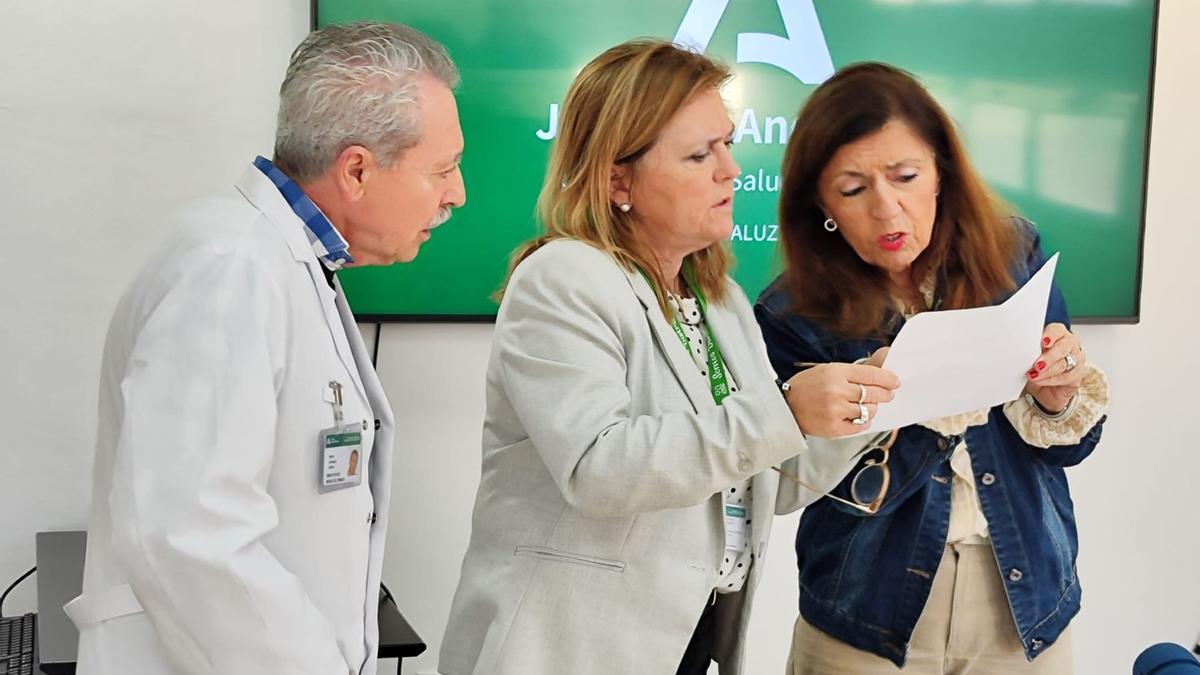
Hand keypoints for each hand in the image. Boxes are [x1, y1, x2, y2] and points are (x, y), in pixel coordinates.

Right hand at [782, 361, 899, 436]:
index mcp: (836, 372)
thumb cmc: (807, 386)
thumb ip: (853, 372)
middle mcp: (837, 391)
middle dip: (885, 394)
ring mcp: (836, 410)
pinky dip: (864, 421)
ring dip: (873, 408)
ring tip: (868, 406)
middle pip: (874, 393)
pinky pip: (861, 425)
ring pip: (869, 410)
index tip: (894, 382)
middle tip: (888, 394)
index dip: (887, 378)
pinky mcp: (835, 428)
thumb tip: (881, 369)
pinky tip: (859, 416)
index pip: (871, 375)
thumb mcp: (828, 370)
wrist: (786, 407)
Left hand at [1026, 323, 1085, 412]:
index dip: (1050, 335)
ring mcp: (1077, 358)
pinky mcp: (1078, 374)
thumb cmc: (1037, 365)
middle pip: (1062, 347)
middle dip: (1049, 357)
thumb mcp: (1030, 355)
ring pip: (1064, 363)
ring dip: (1048, 371)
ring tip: (1034, 375)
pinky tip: (1040, 381)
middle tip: (1037, 365)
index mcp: (1058, 333)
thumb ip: (1028, 350)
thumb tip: (1018, 352)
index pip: (1057, 330)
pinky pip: (1065, 377)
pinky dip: (1050, 380)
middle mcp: (1070, 344)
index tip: (1043, 342)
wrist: (1046, 386)